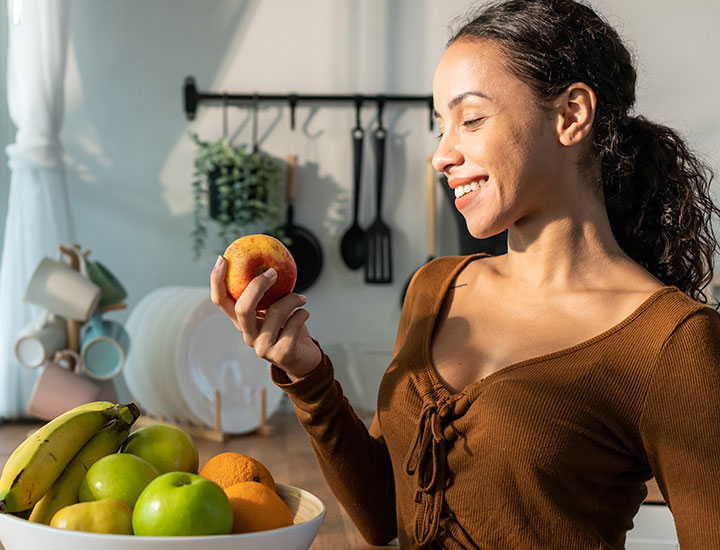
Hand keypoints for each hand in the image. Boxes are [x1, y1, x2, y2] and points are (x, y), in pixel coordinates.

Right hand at [210, 256, 321, 380]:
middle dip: (257, 286)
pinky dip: (302, 314)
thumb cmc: (289, 329)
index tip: (222, 259)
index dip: (216, 281)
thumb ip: (268, 294)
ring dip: (292, 299)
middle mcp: (248, 335)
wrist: (305, 359)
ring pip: (275, 313)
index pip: (220, 301)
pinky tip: (304, 314)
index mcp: (242, 322)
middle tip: (273, 272)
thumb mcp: (274, 309)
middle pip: (242, 308)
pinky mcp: (282, 354)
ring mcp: (263, 347)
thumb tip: (268, 262)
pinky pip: (293, 325)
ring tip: (301, 298)